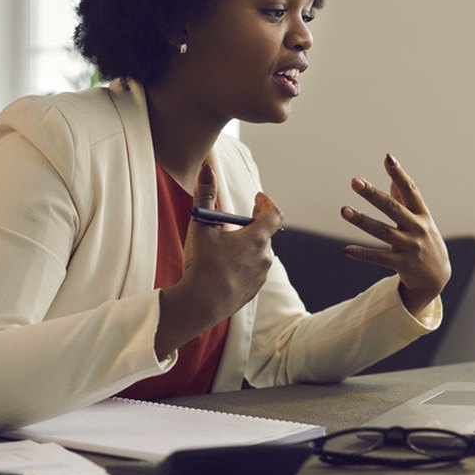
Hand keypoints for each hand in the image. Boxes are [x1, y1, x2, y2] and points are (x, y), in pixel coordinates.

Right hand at [156, 163, 281, 355]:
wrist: (201, 305)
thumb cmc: (203, 264)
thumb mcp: (201, 227)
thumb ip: (205, 196)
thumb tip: (206, 169)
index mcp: (257, 239)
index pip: (273, 214)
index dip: (266, 203)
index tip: (258, 197)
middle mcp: (264, 257)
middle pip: (264, 234)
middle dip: (252, 224)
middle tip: (237, 220)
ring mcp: (260, 276)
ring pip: (257, 254)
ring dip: (246, 246)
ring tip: (227, 244)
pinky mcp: (252, 291)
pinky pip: (251, 271)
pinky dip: (242, 264)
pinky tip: (225, 267)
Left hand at [340, 153, 450, 314]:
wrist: (437, 277)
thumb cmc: (425, 240)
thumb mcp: (420, 219)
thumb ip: (405, 199)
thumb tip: (393, 175)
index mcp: (422, 214)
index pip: (411, 190)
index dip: (399, 174)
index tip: (388, 157)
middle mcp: (417, 228)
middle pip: (393, 208)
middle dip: (373, 194)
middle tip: (355, 181)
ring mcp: (410, 247)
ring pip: (382, 231)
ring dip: (362, 220)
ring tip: (344, 210)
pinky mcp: (402, 264)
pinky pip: (379, 258)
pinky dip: (362, 254)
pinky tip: (346, 250)